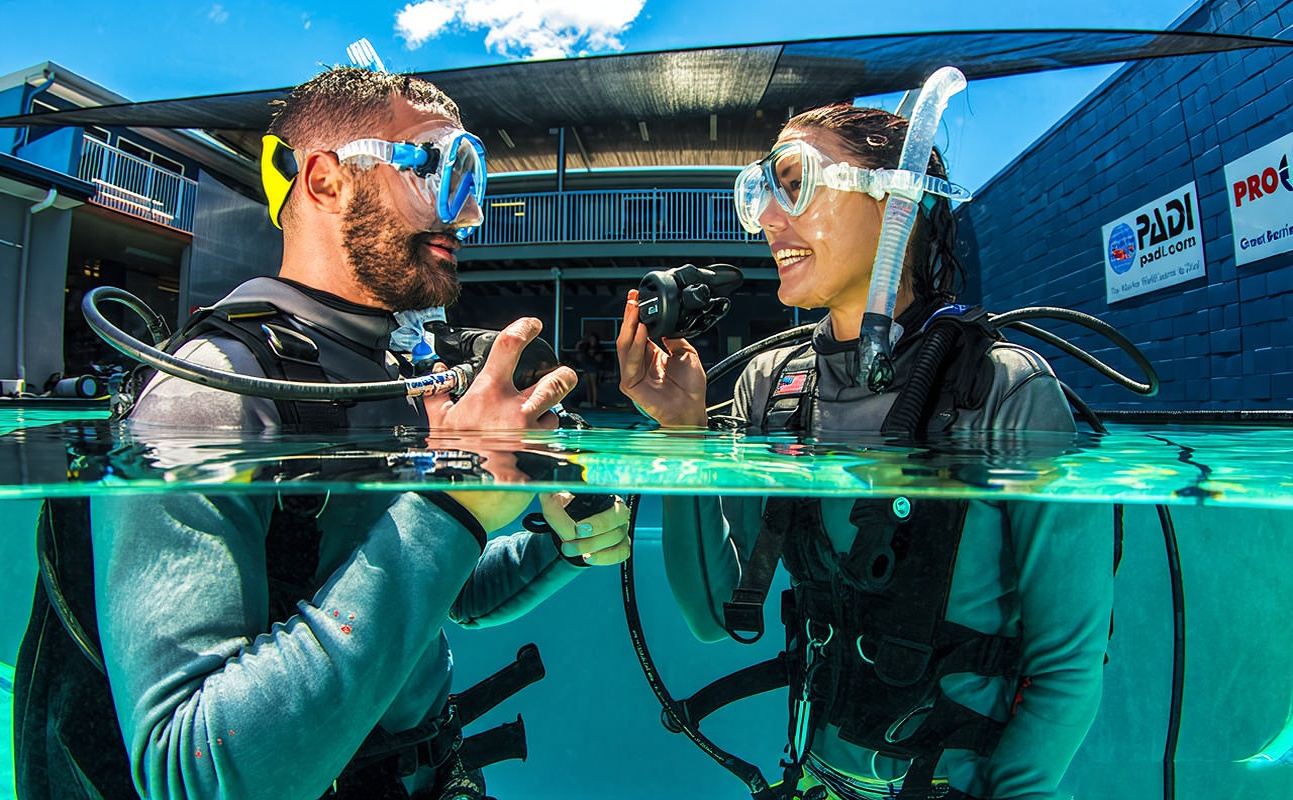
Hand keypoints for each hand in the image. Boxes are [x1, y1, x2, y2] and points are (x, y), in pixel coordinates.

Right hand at [424, 317, 577, 530]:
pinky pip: (552, 442)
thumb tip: (436, 371)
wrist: (462, 499)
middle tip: (562, 377)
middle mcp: (515, 409)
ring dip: (548, 417)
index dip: (526, 328)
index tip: (534, 326)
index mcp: (489, 393)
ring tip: (532, 425)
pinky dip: (544, 443)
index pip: (510, 344)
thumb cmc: (448, 459)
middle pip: (557, 379)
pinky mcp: (541, 455)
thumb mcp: (438, 421)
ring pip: (556, 414)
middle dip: (565, 376)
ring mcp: (532, 433)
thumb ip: (438, 392)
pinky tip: (529, 450)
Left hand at [539, 492, 630, 565]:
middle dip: (592, 536)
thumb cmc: (566, 509)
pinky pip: (620, 553)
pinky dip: (604, 558)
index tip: (578, 529)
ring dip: (591, 547)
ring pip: (617, 539)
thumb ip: (551, 500)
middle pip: (617, 523)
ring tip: (569, 549)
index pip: (610, 503)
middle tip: (570, 542)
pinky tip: (588, 557)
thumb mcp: (555, 501)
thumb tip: (550, 503)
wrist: (569, 527)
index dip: (597, 520)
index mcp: (605, 494)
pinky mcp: (622, 545)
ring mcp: (622, 529)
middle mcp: (618, 511)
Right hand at [616, 289, 707, 426]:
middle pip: (629, 336)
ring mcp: (633, 374)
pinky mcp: (631, 385)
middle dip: (630, 316)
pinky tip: (641, 332)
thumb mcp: (686, 353)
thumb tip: (666, 320)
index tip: (638, 298)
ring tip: (636, 311)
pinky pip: (630, 362)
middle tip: (633, 299)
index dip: (637, 315)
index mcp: (650, 356)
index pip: (637, 332)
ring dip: (630, 326)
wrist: (693, 409)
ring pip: (625, 346)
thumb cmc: (691, 389)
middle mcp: (640, 363)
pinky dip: (635, 345)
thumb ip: (673, 337)